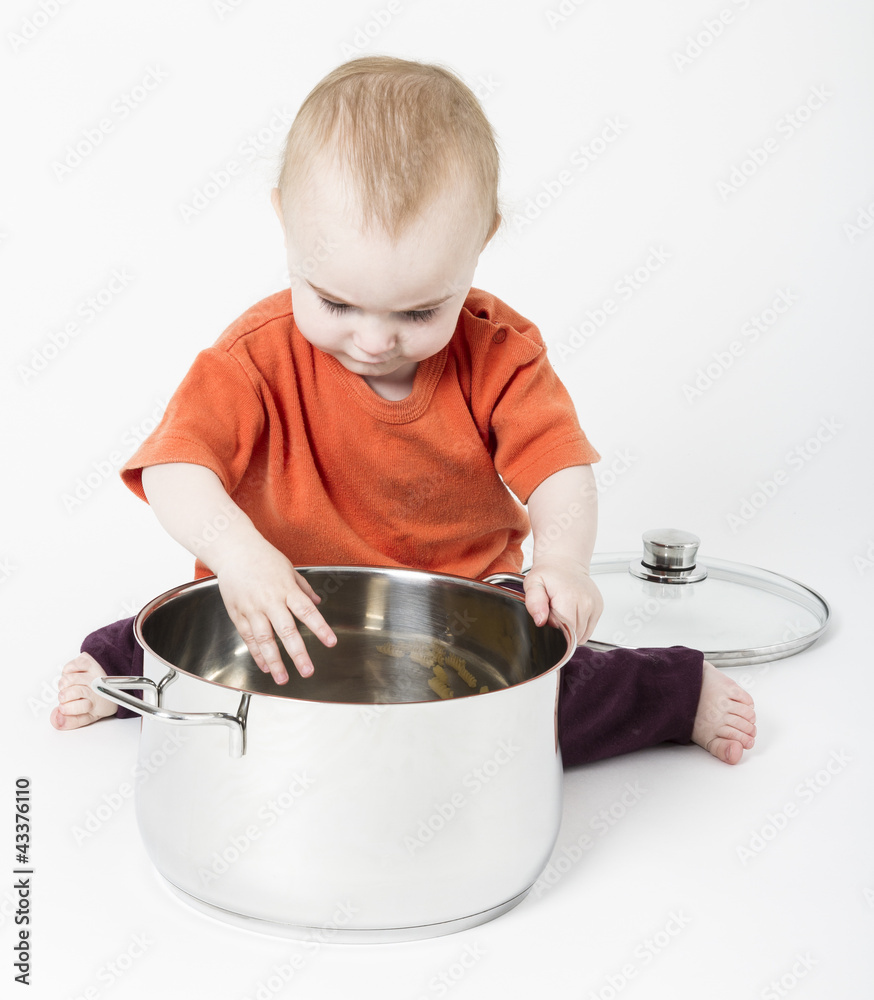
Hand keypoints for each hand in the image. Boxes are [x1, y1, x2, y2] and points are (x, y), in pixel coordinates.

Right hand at [213, 536, 336, 682]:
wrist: (233, 550)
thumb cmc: (263, 558)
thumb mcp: (289, 569)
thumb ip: (303, 588)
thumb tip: (317, 601)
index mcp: (286, 589)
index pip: (307, 611)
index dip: (320, 628)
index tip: (330, 642)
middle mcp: (270, 601)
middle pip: (286, 630)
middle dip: (297, 653)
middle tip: (307, 671)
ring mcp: (252, 608)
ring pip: (264, 639)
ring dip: (274, 661)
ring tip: (283, 678)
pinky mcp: (237, 613)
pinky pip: (248, 637)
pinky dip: (256, 653)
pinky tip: (265, 666)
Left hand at [523, 557, 602, 643]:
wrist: (565, 562)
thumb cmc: (549, 573)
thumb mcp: (533, 584)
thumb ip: (534, 603)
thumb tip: (541, 620)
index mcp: (569, 599)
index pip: (566, 632)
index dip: (554, 631)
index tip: (549, 618)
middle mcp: (585, 603)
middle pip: (574, 635)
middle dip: (562, 630)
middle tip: (555, 613)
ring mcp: (594, 606)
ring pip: (582, 635)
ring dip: (572, 629)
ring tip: (564, 612)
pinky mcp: (598, 608)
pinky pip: (589, 629)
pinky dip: (580, 625)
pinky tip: (572, 612)